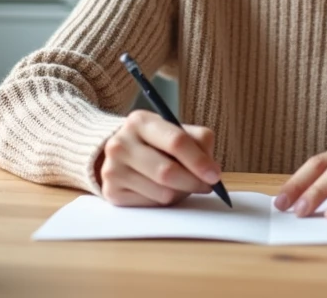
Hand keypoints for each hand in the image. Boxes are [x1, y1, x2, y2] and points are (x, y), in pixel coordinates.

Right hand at [96, 110, 221, 207]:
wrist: (122, 152)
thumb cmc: (157, 142)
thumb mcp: (177, 130)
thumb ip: (199, 142)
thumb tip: (212, 170)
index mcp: (140, 121)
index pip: (176, 141)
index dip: (199, 161)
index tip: (215, 175)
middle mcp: (120, 143)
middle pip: (167, 172)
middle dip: (193, 182)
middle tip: (207, 186)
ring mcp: (112, 169)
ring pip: (161, 192)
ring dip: (180, 193)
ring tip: (182, 184)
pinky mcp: (111, 192)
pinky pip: (150, 205)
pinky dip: (164, 201)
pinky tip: (162, 190)